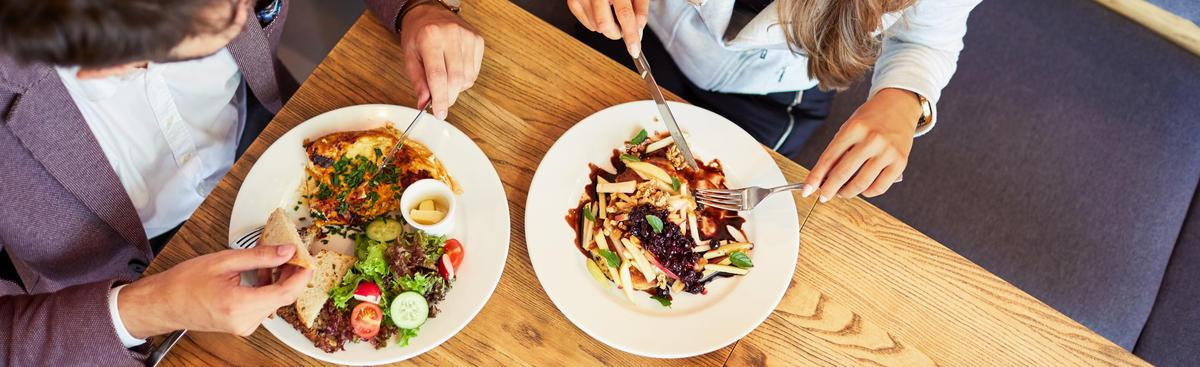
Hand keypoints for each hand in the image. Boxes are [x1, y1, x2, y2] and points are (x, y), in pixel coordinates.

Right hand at [118, 245, 312, 337]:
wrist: (162, 304)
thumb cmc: (184, 283)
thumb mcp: (225, 261)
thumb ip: (260, 256)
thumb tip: (287, 251)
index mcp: (240, 305)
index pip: (286, 292)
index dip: (302, 275)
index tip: (308, 259)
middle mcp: (245, 321)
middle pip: (283, 297)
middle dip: (291, 274)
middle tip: (291, 252)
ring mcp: (244, 326)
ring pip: (275, 301)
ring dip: (278, 280)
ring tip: (270, 259)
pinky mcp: (241, 325)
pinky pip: (263, 306)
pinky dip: (267, 289)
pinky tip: (260, 273)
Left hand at [400, 3, 484, 119]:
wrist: (429, 12)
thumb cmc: (418, 35)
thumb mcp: (410, 57)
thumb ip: (418, 81)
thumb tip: (424, 103)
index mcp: (430, 38)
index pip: (438, 76)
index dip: (440, 98)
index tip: (440, 114)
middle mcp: (451, 34)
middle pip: (456, 79)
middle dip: (449, 96)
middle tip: (441, 102)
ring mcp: (468, 36)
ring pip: (468, 78)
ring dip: (457, 87)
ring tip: (446, 78)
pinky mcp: (478, 39)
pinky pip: (475, 71)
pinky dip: (465, 78)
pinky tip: (455, 69)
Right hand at [567, 0, 647, 56]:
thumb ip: (640, 8)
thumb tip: (638, 30)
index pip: (624, 14)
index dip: (630, 35)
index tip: (634, 49)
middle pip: (605, 25)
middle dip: (617, 33)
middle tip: (623, 28)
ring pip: (596, 27)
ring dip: (607, 27)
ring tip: (611, 12)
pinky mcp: (573, 1)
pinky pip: (587, 24)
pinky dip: (596, 23)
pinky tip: (601, 12)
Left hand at [801, 88, 920, 201]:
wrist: (899, 105)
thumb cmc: (870, 118)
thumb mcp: (849, 127)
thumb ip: (838, 150)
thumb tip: (824, 178)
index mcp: (855, 128)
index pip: (829, 158)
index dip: (815, 177)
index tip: (807, 190)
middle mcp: (872, 139)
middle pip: (843, 172)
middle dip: (829, 189)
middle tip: (823, 196)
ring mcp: (887, 151)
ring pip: (861, 183)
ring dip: (847, 193)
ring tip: (842, 192)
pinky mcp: (900, 162)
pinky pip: (880, 187)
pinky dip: (868, 192)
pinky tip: (862, 189)